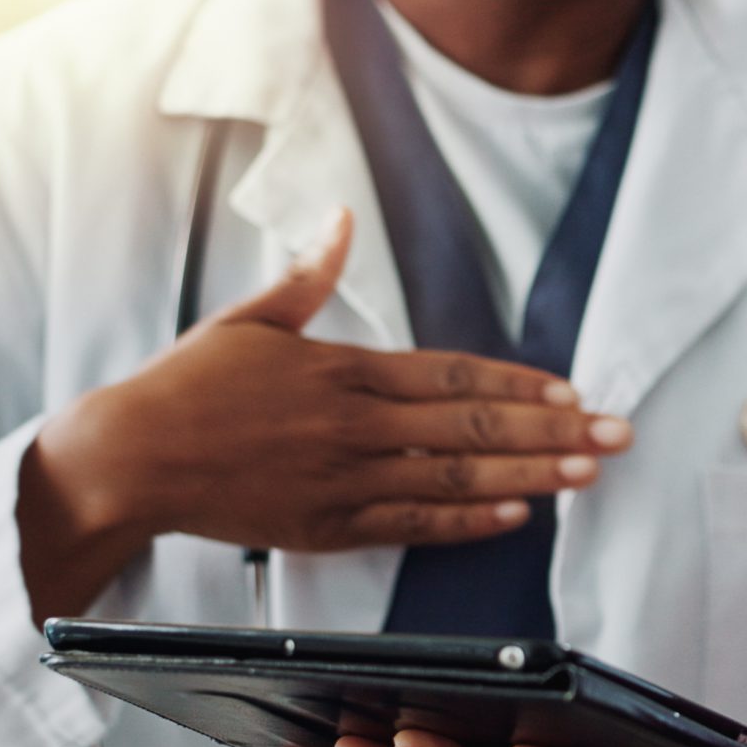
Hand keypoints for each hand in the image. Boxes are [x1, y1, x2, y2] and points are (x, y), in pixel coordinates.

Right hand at [20, 211, 633, 616]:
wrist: (130, 458)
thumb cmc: (187, 385)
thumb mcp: (249, 317)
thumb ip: (310, 274)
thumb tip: (345, 220)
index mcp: (343, 369)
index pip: (453, 374)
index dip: (519, 384)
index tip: (574, 389)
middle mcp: (355, 426)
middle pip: (473, 428)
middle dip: (553, 432)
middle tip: (616, 436)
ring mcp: (344, 481)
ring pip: (456, 480)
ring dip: (529, 479)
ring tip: (588, 476)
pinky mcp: (327, 527)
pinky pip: (411, 525)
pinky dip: (466, 524)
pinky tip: (515, 517)